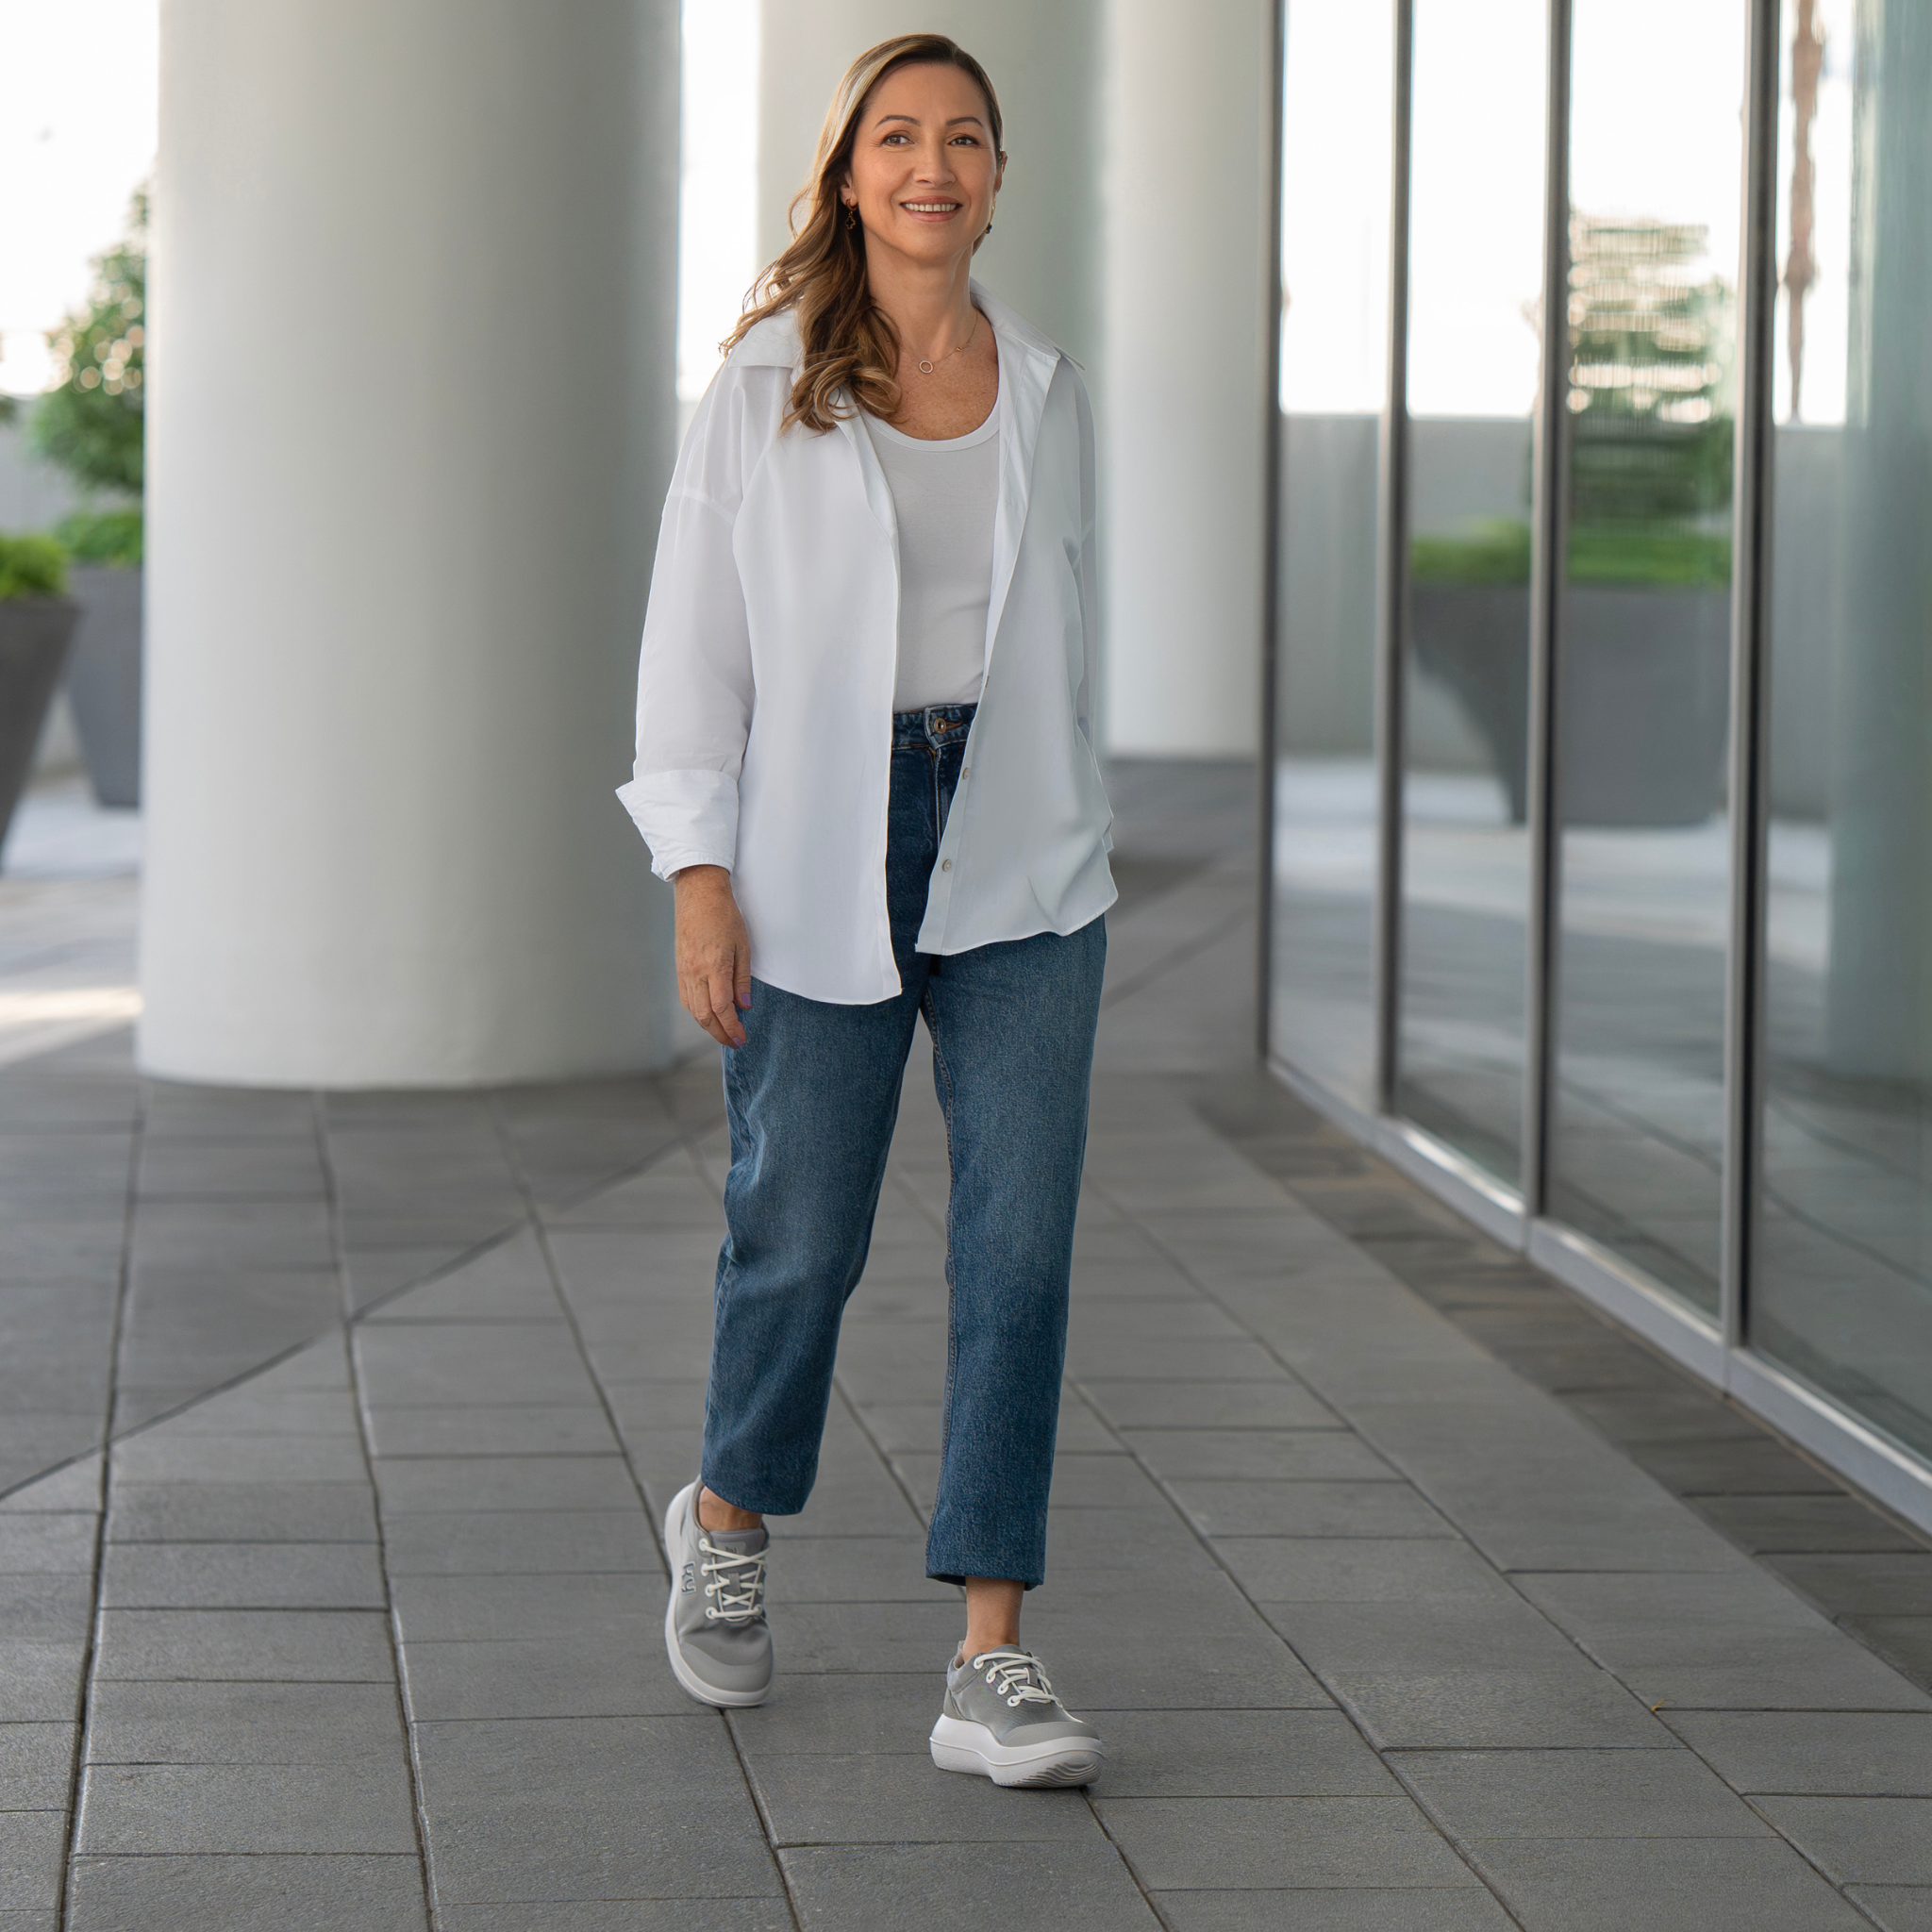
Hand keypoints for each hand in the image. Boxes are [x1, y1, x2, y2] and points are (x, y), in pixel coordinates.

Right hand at [673, 865, 751, 1047]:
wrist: (698, 895)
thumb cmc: (724, 916)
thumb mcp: (743, 946)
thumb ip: (742, 979)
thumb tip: (744, 1006)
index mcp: (714, 966)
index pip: (722, 1008)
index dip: (732, 1028)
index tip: (742, 1038)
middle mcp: (695, 972)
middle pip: (705, 1015)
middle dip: (720, 1034)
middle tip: (735, 1042)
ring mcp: (684, 971)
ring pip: (693, 1010)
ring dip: (709, 1026)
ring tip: (724, 1033)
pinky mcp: (679, 968)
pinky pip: (686, 998)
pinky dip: (697, 1012)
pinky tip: (708, 1016)